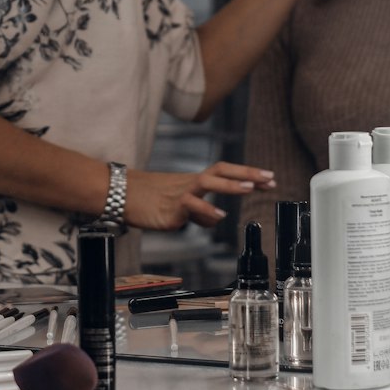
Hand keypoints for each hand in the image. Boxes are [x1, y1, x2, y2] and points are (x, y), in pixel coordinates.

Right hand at [124, 162, 275, 230]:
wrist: (119, 194)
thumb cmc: (146, 198)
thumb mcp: (178, 205)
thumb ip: (198, 212)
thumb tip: (214, 219)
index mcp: (193, 181)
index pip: (224, 172)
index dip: (246, 173)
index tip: (268, 177)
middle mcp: (190, 183)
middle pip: (221, 171)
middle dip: (247, 173)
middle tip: (270, 178)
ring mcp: (180, 194)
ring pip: (208, 183)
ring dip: (231, 185)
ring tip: (251, 188)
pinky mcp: (170, 208)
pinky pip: (190, 206)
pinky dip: (206, 211)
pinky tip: (218, 216)